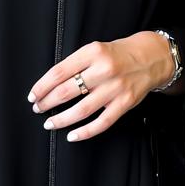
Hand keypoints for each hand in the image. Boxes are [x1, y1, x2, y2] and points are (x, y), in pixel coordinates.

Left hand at [27, 31, 177, 141]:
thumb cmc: (118, 54)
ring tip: (49, 123)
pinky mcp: (124, 103)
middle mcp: (103, 70)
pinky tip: (72, 136)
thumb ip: (76, 64)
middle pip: (66, 91)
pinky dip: (85, 132)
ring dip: (61, 119)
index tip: (33, 96)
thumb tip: (50, 85)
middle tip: (38, 109)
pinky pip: (101, 123)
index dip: (42, 87)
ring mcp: (115, 88)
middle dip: (47, 103)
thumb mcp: (96, 49)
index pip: (59, 72)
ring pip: (81, 110)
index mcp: (92, 52)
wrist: (151, 57)